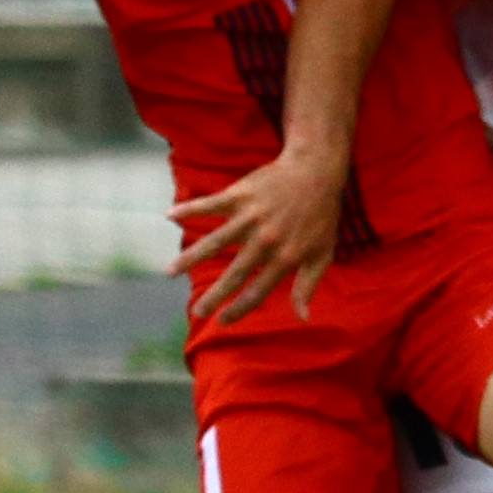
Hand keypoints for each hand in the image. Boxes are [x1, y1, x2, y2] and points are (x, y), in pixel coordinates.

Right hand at [166, 147, 345, 323]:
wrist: (315, 170)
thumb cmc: (322, 215)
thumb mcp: (323, 253)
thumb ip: (309, 286)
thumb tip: (303, 317)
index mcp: (286, 257)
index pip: (258, 292)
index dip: (239, 309)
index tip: (222, 322)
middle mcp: (266, 240)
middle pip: (234, 274)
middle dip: (214, 296)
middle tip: (197, 312)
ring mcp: (251, 217)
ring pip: (215, 241)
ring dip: (190, 258)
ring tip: (169, 272)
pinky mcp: (241, 195)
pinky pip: (210, 204)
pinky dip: (189, 208)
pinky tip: (169, 216)